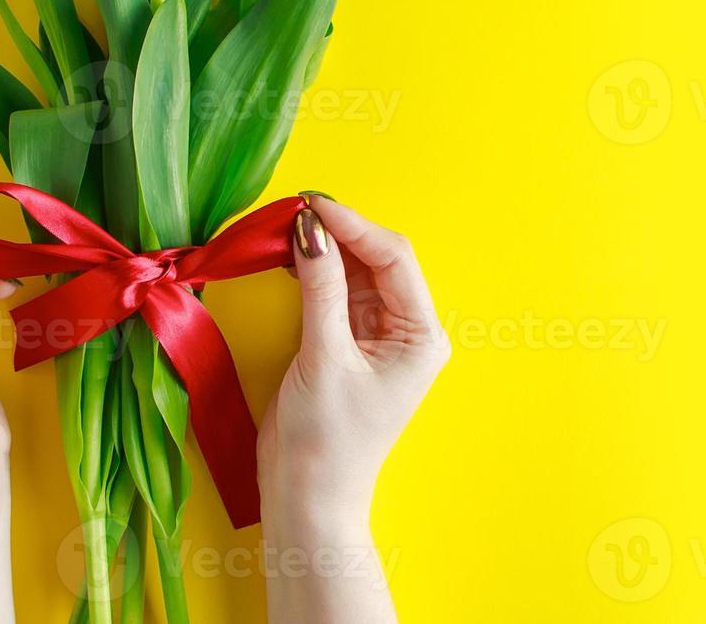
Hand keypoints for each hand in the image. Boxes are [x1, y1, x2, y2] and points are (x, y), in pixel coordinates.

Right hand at [257, 195, 449, 623]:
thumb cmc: (325, 442)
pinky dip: (312, 271)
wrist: (305, 500)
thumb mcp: (324, 357)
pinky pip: (334, 292)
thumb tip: (311, 230)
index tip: (312, 205)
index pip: (394, 259)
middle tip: (292, 209)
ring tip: (285, 225)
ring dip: (322, 248)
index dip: (354, 226)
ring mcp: (377, 335)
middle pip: (376, 259)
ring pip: (354, 271)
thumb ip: (320, 288)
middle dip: (337, 232)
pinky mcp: (347, 342)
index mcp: (420, 335)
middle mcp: (406, 330)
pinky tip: (287, 254)